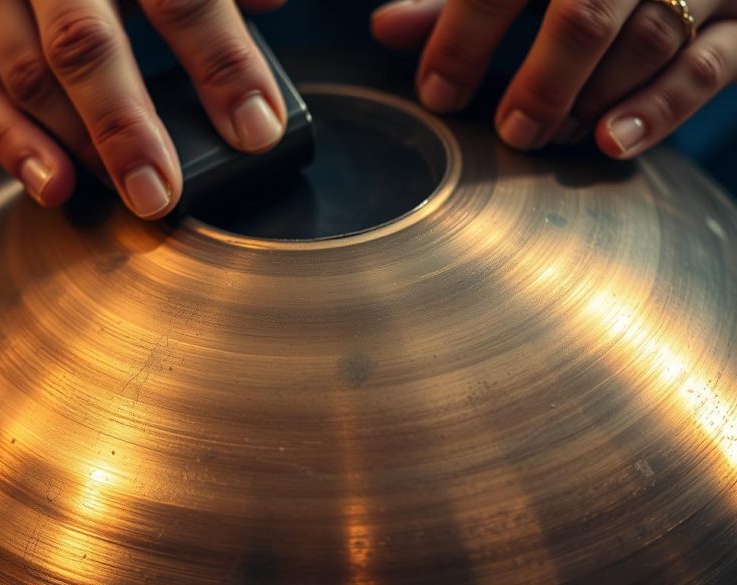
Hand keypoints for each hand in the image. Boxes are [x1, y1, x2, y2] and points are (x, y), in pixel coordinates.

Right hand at [0, 0, 287, 218]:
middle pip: (84, 44)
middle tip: (162, 191)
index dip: (222, 62)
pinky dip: (12, 147)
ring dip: (75, 145)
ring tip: (122, 192)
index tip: (256, 126)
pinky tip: (55, 185)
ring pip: (27, 76)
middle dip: (126, 126)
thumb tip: (270, 5)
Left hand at [372, 0, 736, 158]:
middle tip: (512, 131)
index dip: (462, 36)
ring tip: (554, 136)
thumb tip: (384, 29)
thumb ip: (454, 3)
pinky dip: (660, 108)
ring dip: (594, 97)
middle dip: (542, 79)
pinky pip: (709, 66)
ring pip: (648, 39)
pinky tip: (611, 142)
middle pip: (585, 13)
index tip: (436, 92)